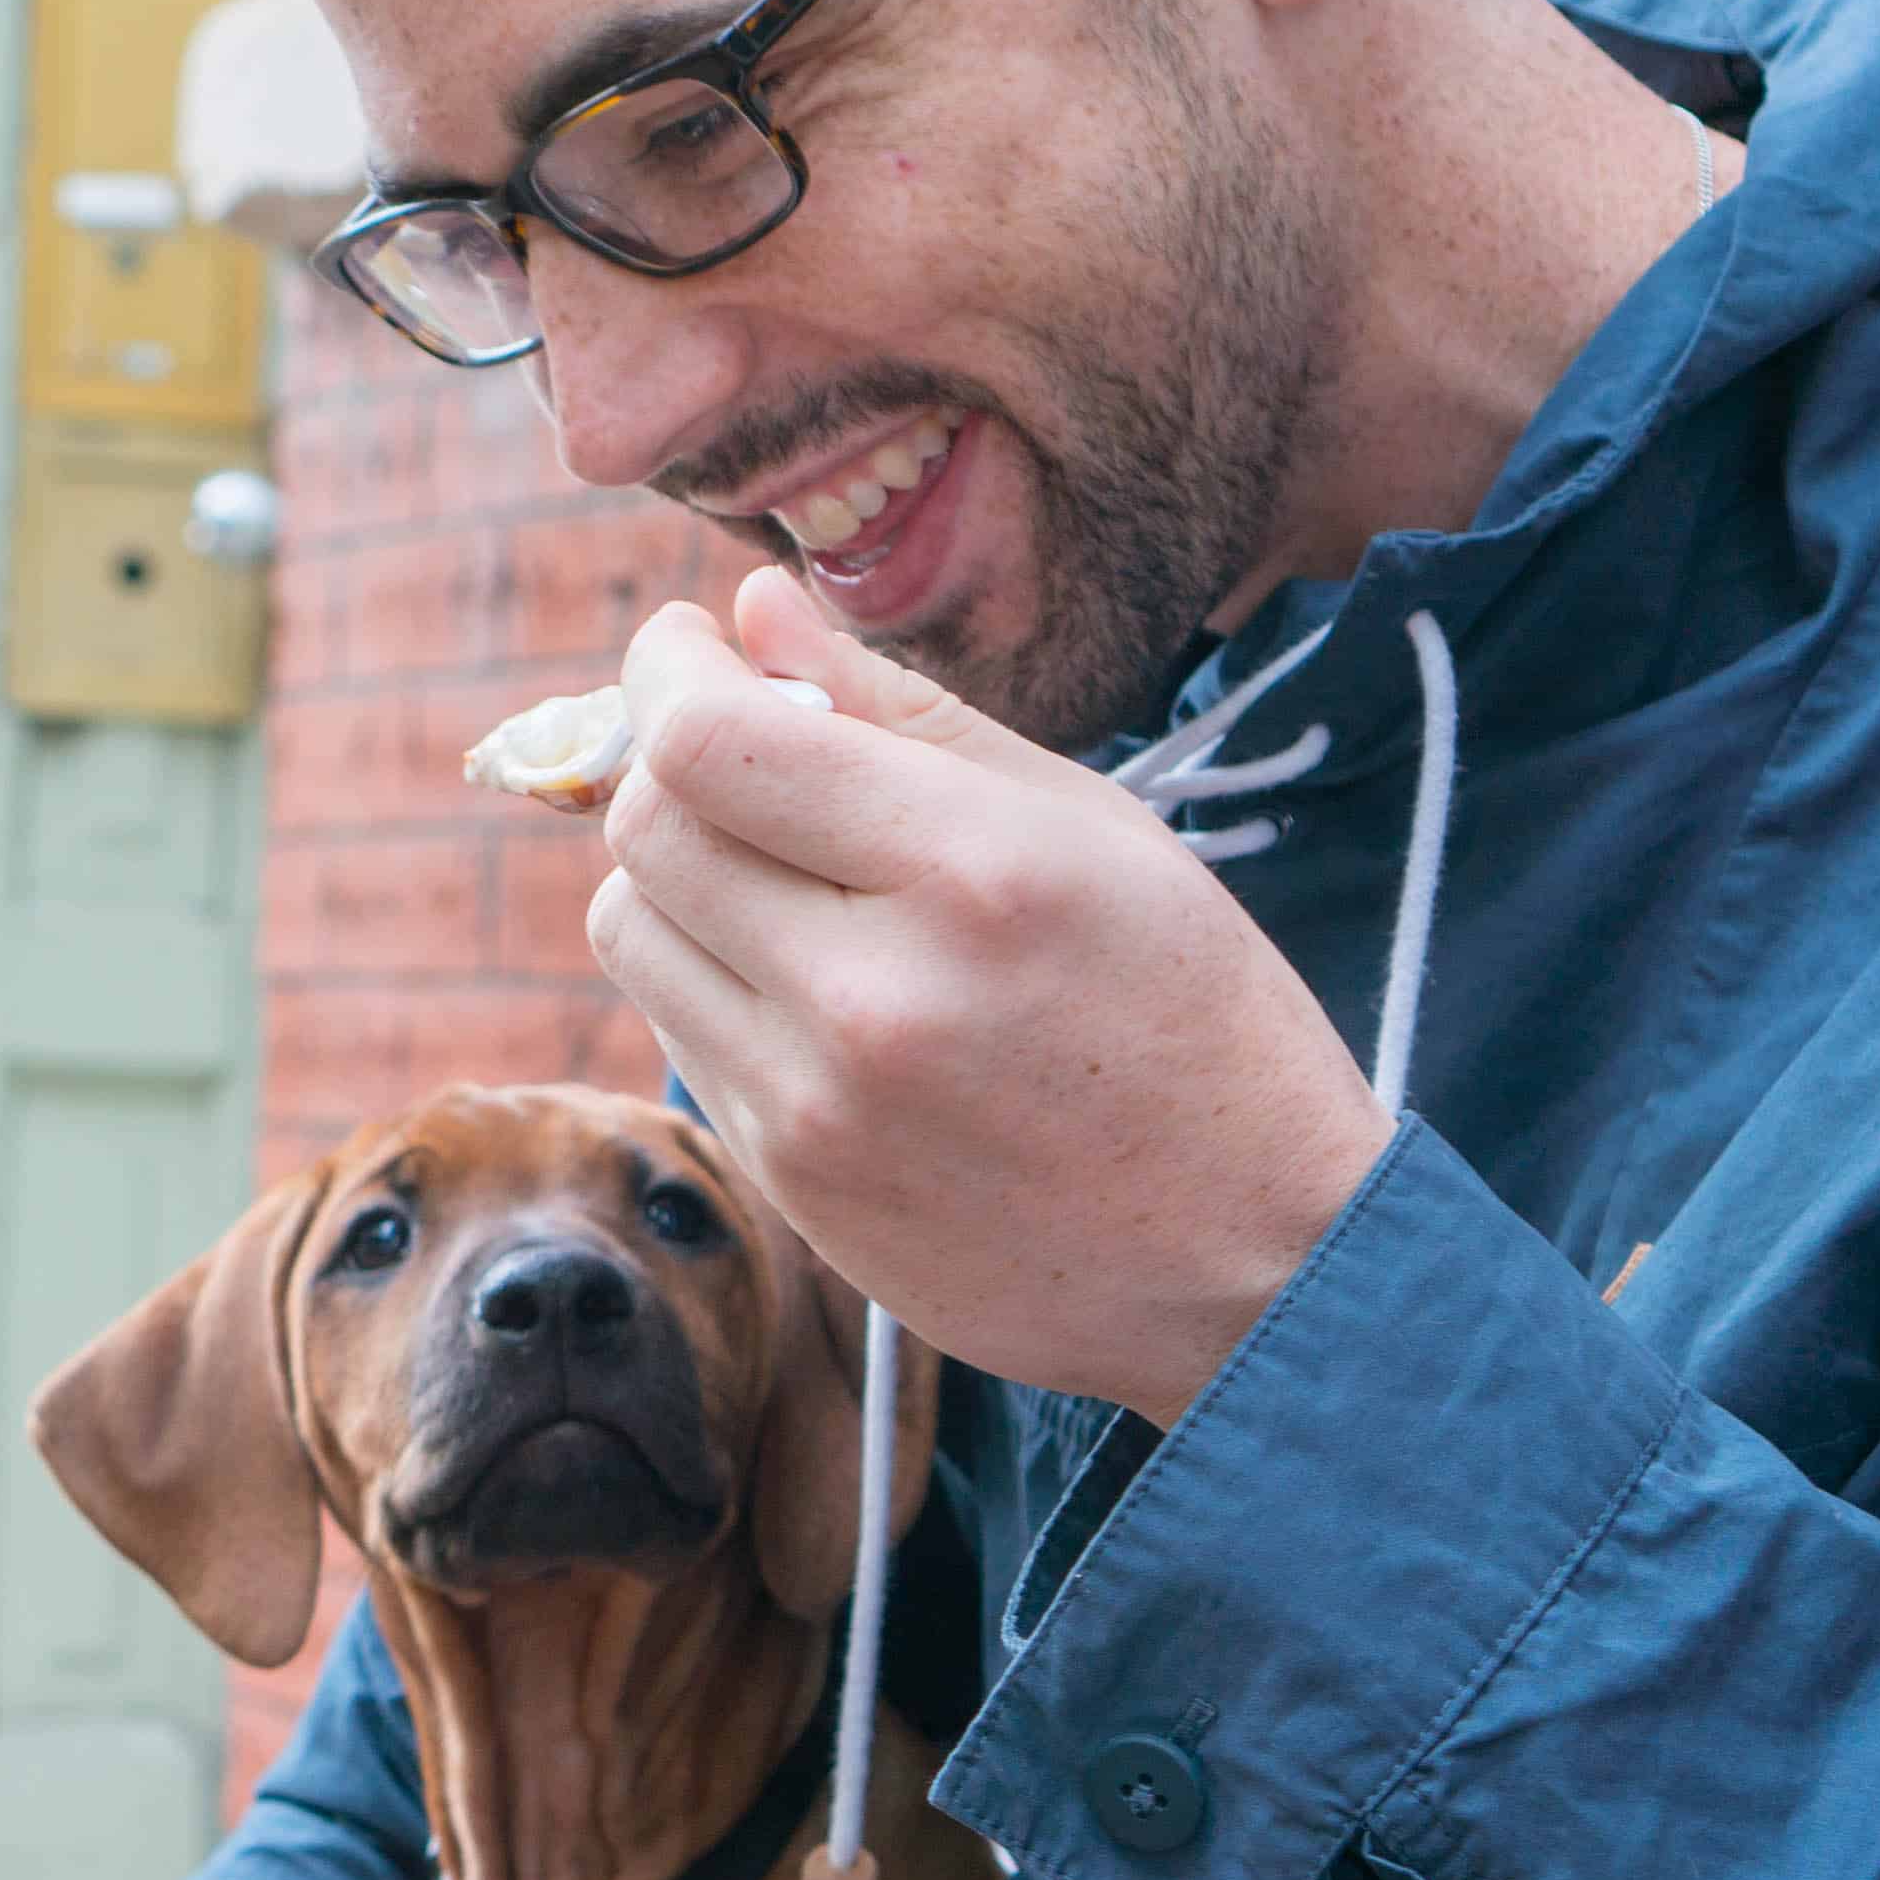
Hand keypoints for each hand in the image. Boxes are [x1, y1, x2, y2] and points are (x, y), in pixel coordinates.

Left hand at [587, 569, 1388, 1423]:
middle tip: (742, 744)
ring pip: (630, 928)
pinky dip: (710, 969)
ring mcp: (812, 1106)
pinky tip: (811, 971)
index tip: (690, 643)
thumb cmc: (1195, 1017)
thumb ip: (904, 712)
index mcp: (971, 875)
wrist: (1249, 1266)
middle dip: (670, 758)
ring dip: (673, 870)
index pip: (711, 742)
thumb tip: (750, 613)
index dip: (668, 669)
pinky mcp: (785, 1180)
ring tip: (781, 865)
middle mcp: (872, 996)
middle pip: (646, 827)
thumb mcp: (1091, 827)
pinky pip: (676, 1026)